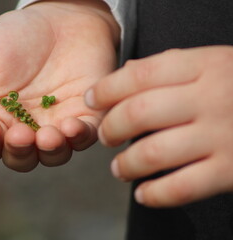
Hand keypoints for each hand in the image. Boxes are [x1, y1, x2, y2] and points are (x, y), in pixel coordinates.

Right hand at [0, 0, 119, 171]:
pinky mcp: (85, 116)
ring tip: (48, 136)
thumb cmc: (17, 36)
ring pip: (52, 155)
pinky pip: (84, 137)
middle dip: (19, 152)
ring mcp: (56, 124)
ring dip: (50, 151)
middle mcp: (26, 127)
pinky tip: (73, 126)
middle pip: (21, 157)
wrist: (62, 17)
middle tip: (20, 136)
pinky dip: (79, 138)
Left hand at [85, 46, 232, 206]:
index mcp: (205, 66)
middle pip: (139, 113)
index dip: (107, 89)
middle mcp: (212, 98)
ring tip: (119, 168)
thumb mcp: (214, 63)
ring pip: (154, 153)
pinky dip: (154, 195)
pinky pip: (181, 188)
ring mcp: (223, 136)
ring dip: (126, 164)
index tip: (91, 100)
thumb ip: (171, 66)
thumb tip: (125, 73)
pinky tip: (143, 194)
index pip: (140, 74)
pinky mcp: (232, 171)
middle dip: (111, 127)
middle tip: (106, 136)